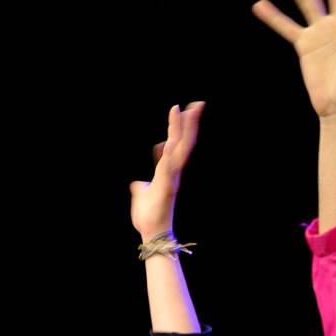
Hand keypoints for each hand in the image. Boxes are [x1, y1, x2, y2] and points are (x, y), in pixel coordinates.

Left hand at [130, 103, 202, 238]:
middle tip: (198, 103)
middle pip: (185, 141)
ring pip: (181, 149)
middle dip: (190, 122)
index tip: (181, 108)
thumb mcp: (141, 194)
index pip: (177, 143)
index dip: (179, 126)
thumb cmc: (148, 216)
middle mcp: (173, 171)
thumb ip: (141, 185)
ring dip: (183, 130)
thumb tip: (137, 182)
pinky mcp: (166, 185)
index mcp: (168, 170)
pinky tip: (173, 138)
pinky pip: (170, 165)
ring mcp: (171, 177)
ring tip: (188, 111)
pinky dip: (172, 151)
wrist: (151, 233)